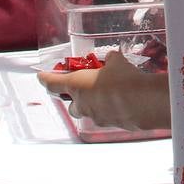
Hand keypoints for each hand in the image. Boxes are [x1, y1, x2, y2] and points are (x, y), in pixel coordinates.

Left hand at [38, 50, 170, 130]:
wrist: (142, 102)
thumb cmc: (123, 79)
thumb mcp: (117, 62)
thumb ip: (110, 60)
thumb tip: (112, 59)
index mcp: (77, 85)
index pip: (53, 83)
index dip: (46, 79)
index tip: (41, 76)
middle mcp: (82, 103)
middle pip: (71, 104)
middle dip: (76, 97)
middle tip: (87, 87)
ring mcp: (95, 116)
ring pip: (88, 111)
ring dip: (93, 103)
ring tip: (109, 92)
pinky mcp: (109, 124)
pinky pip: (104, 116)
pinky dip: (109, 109)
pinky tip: (123, 100)